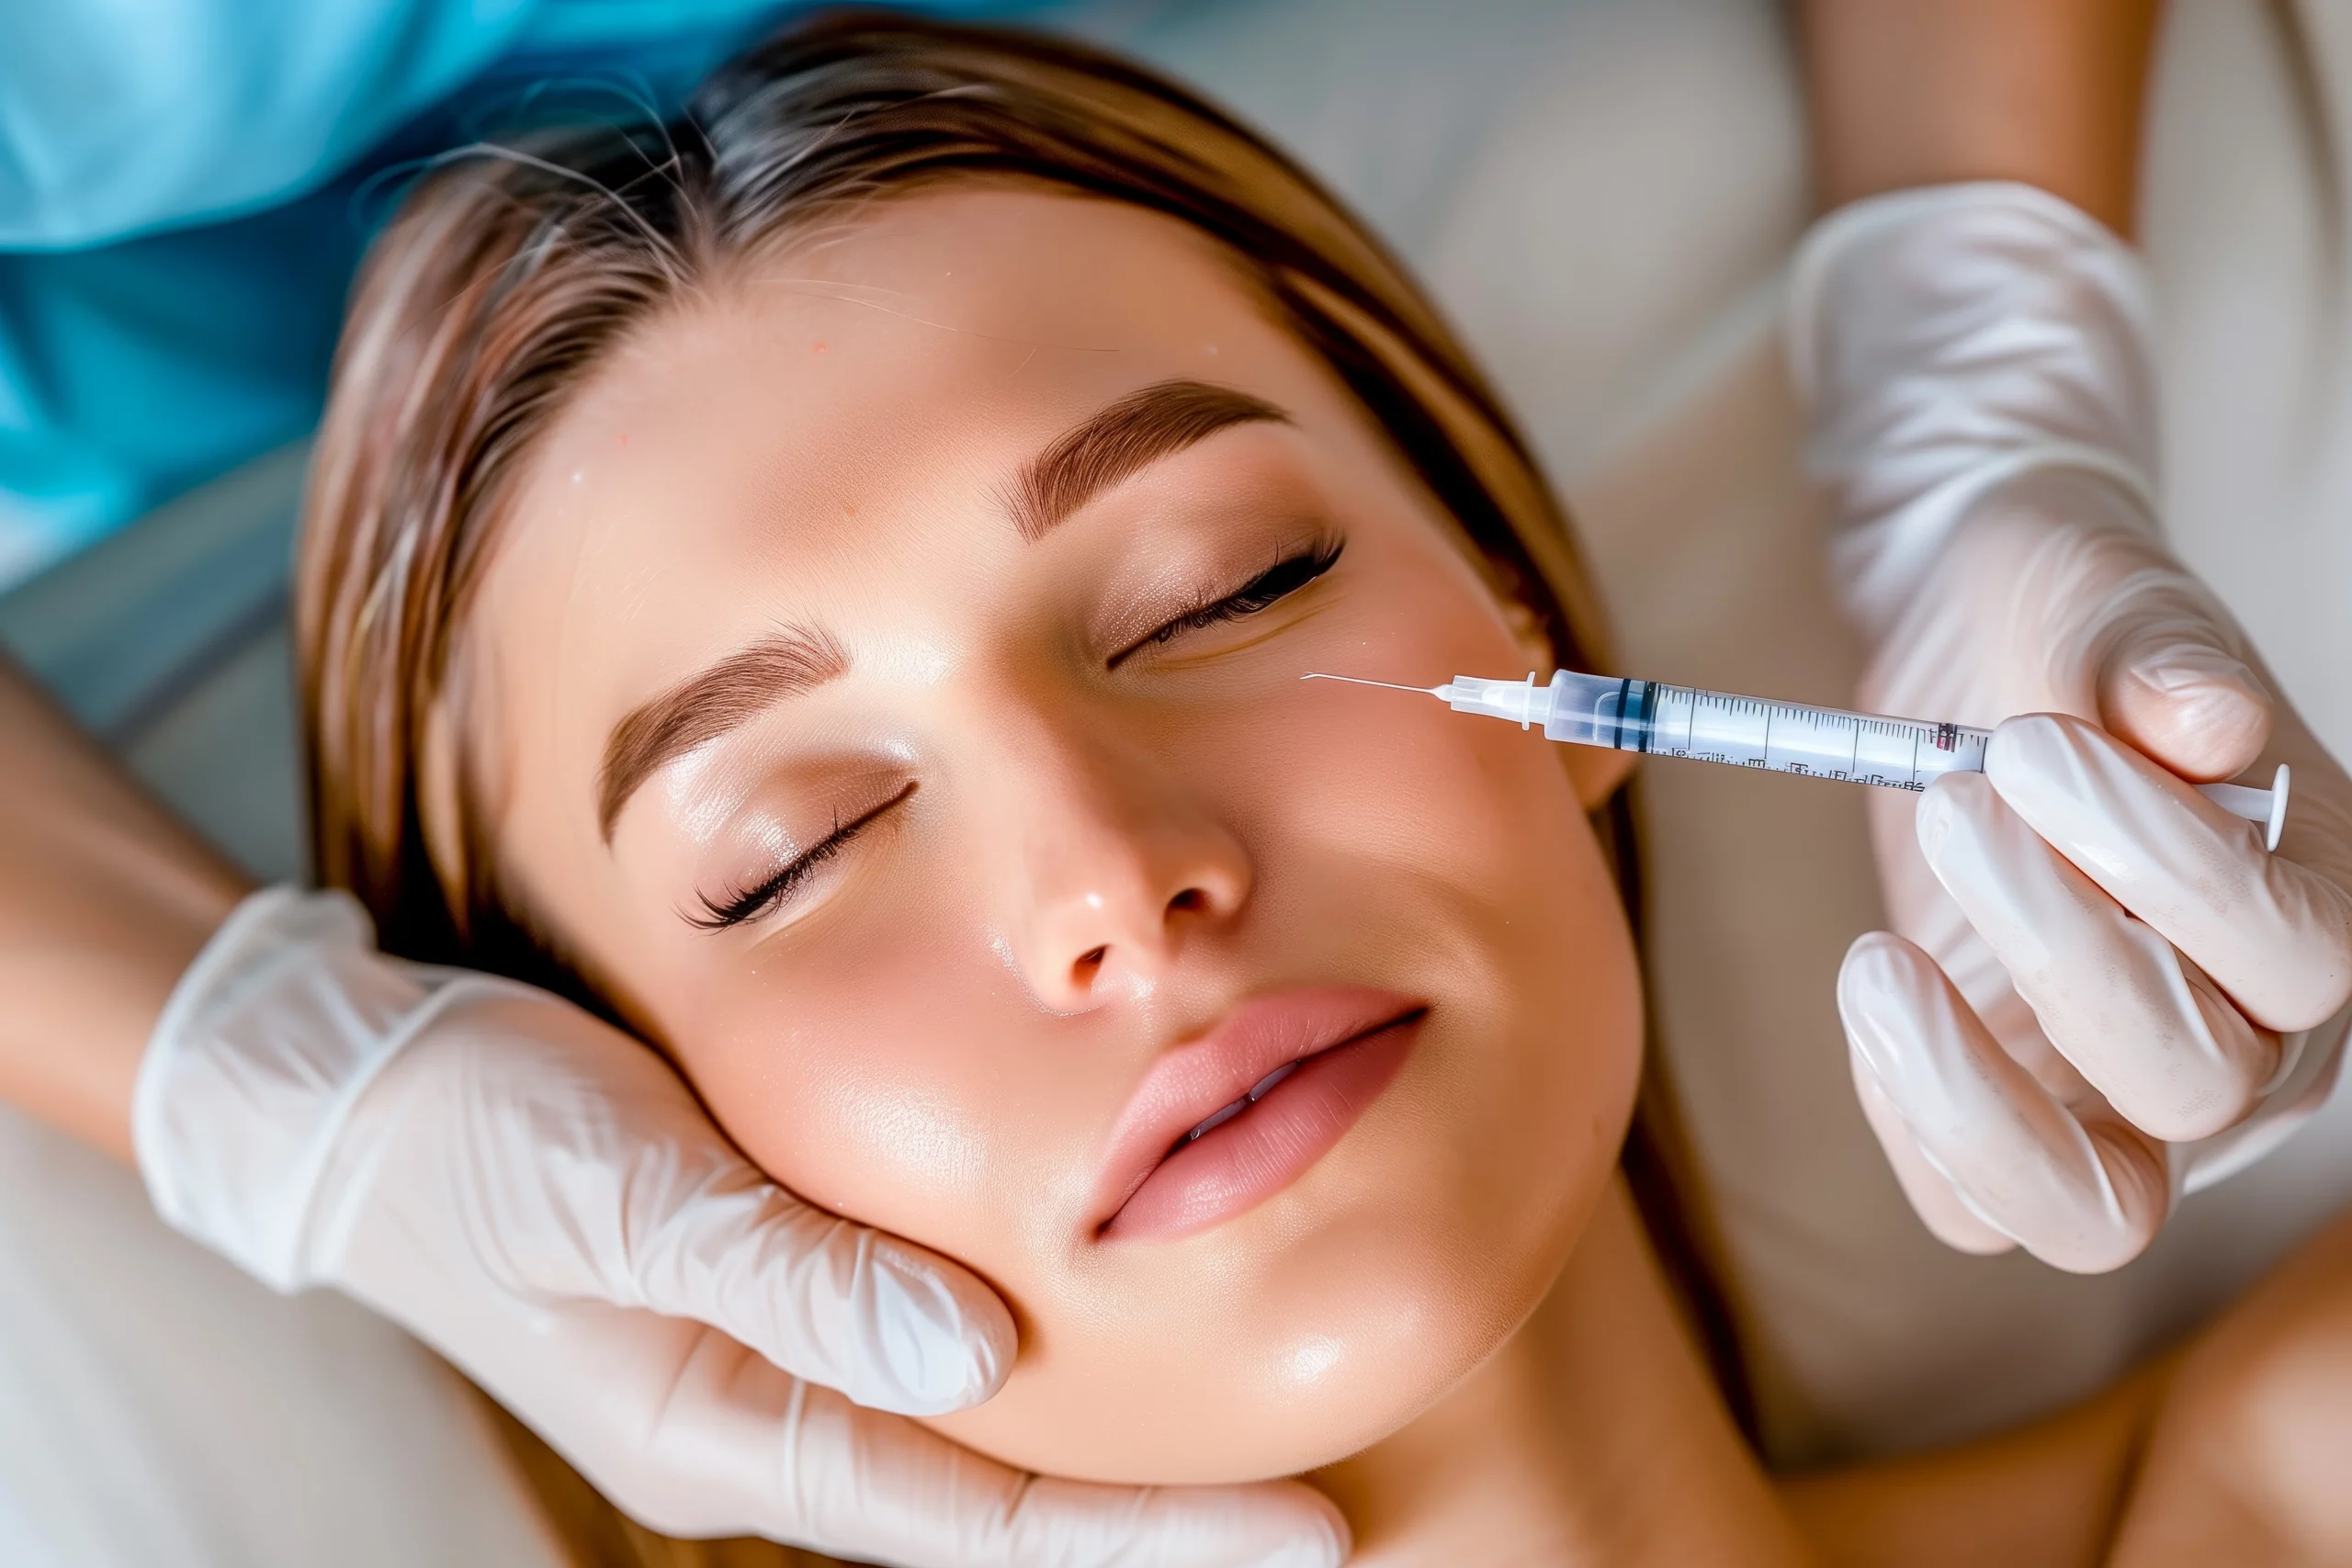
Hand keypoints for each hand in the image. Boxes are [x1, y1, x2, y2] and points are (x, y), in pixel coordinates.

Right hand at [136, 888, 1346, 1566]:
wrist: (356, 1093)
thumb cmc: (475, 1141)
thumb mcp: (617, 1196)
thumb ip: (790, 1280)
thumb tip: (979, 1368)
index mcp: (735, 1435)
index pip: (986, 1521)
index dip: (1153, 1539)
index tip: (1317, 1533)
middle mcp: (781, 1423)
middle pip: (1009, 1505)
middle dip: (1169, 1523)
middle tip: (1343, 1513)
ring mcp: (787, 1363)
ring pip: (988, 1434)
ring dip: (1122, 1444)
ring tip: (1275, 1429)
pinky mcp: (789, 1287)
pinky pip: (941, 1347)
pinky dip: (1048, 1351)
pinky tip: (1130, 1315)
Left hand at [1789, 182, 2351, 1270]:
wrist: (1975, 635)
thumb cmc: (2065, 624)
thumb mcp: (2107, 602)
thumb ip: (2157, 659)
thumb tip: (2209, 718)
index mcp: (2314, 904)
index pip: (2297, 958)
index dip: (2164, 868)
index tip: (2032, 742)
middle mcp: (2249, 1033)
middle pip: (2194, 1082)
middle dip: (2056, 948)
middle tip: (1955, 804)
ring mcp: (2123, 1098)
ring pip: (2093, 1213)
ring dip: (1967, 1095)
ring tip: (1878, 960)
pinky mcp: (2006, 1113)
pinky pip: (1969, 1208)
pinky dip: (1906, 1118)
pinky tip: (1874, 981)